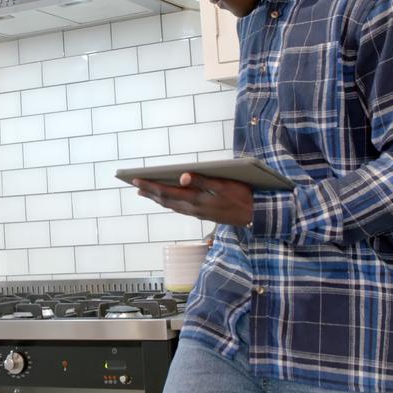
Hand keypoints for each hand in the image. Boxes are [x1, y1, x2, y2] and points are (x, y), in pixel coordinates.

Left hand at [133, 173, 253, 225]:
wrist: (256, 216)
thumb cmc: (242, 196)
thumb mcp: (223, 185)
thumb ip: (202, 181)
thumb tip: (182, 177)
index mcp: (196, 200)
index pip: (166, 192)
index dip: (150, 186)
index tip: (136, 180)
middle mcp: (194, 209)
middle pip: (165, 201)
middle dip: (149, 193)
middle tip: (136, 186)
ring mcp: (198, 214)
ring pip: (172, 206)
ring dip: (158, 199)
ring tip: (146, 193)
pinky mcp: (203, 215)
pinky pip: (180, 209)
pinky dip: (170, 203)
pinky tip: (168, 200)